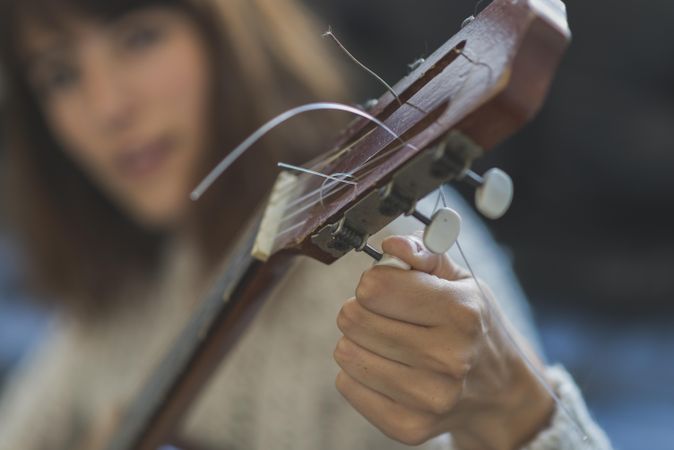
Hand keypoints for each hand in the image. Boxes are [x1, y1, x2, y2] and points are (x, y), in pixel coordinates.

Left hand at [334, 234, 553, 449]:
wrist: (499, 393)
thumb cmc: (475, 327)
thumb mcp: (461, 281)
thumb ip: (425, 253)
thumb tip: (391, 245)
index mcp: (461, 313)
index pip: (374, 287)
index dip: (373, 281)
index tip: (386, 287)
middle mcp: (448, 358)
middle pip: (353, 319)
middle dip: (361, 309)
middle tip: (384, 315)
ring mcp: (430, 397)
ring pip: (346, 353)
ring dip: (357, 341)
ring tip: (386, 342)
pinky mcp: (410, 427)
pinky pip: (348, 386)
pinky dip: (358, 373)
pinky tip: (386, 368)